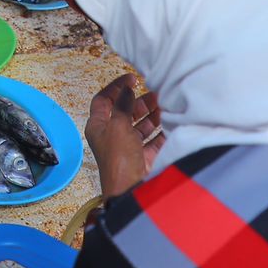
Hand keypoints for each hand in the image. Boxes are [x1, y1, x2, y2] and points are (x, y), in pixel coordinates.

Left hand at [84, 73, 163, 199]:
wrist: (132, 189)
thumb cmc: (119, 157)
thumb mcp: (118, 125)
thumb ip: (123, 105)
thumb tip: (127, 90)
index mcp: (98, 127)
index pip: (103, 100)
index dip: (116, 87)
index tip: (132, 78)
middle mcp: (112, 136)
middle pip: (124, 112)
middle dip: (139, 101)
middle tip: (155, 94)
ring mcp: (128, 147)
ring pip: (139, 126)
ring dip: (151, 115)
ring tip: (164, 106)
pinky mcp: (143, 158)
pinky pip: (152, 140)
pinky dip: (160, 132)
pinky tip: (169, 123)